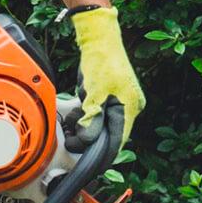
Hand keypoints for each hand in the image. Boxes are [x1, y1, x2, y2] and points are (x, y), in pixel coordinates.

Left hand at [64, 6, 144, 151]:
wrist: (100, 38)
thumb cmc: (100, 62)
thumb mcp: (92, 96)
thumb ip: (90, 122)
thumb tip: (85, 141)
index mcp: (130, 109)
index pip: (117, 142)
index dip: (101, 156)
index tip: (88, 164)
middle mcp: (130, 108)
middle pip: (110, 135)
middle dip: (89, 139)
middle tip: (71, 138)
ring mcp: (122, 102)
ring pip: (103, 126)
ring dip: (86, 128)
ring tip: (72, 123)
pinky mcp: (113, 97)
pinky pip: (101, 115)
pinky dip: (88, 117)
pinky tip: (77, 113)